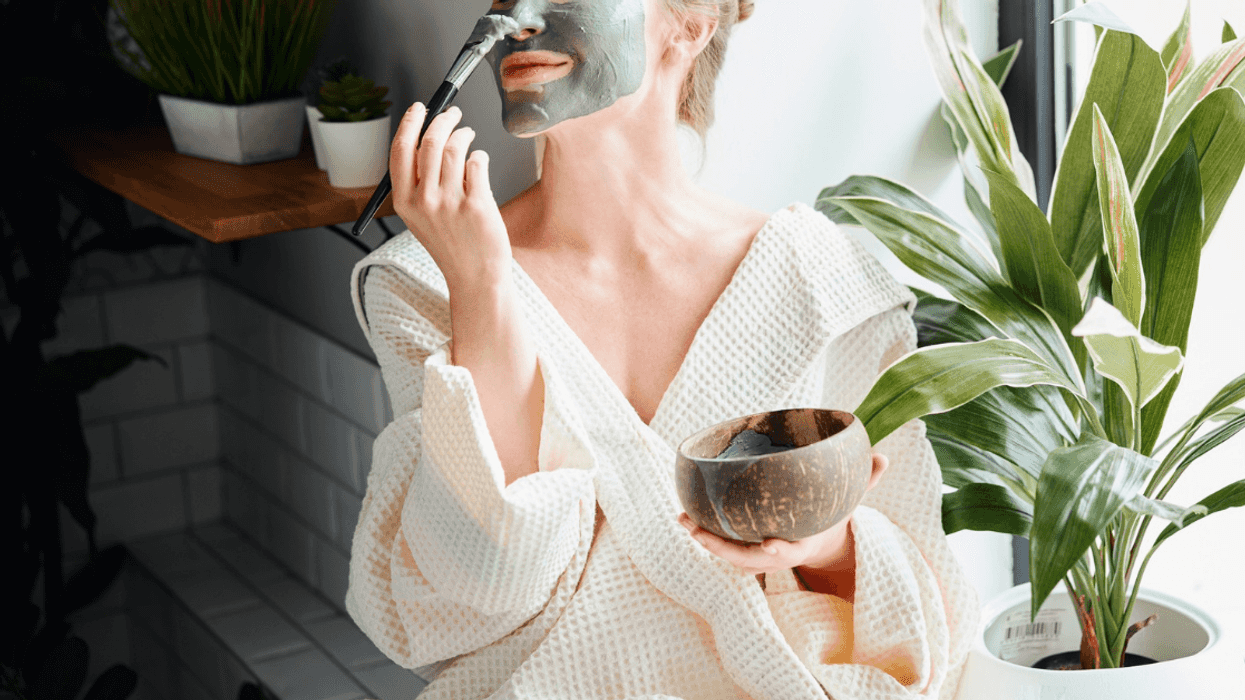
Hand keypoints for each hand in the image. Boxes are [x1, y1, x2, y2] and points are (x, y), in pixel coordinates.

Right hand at [389, 103, 509, 293]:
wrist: (476, 277)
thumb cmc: (452, 245)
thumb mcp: (422, 217)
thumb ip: (419, 183)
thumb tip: (427, 137)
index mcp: (405, 202)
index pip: (400, 150)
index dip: (409, 123)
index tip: (419, 108)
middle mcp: (424, 201)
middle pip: (429, 142)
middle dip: (443, 119)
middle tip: (453, 114)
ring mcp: (450, 203)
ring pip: (455, 148)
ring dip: (464, 135)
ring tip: (469, 136)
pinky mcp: (477, 205)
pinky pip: (478, 163)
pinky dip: (480, 156)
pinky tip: (480, 163)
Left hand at [678, 453, 888, 577]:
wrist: (821, 544)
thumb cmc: (830, 517)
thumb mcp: (848, 503)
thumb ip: (864, 482)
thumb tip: (884, 457)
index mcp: (802, 544)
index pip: (789, 552)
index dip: (778, 551)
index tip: (769, 544)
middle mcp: (777, 556)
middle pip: (745, 559)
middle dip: (720, 547)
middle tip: (696, 529)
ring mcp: (760, 557)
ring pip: (729, 556)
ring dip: (705, 540)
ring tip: (683, 518)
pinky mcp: (748, 552)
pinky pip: (725, 548)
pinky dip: (706, 535)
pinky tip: (686, 515)